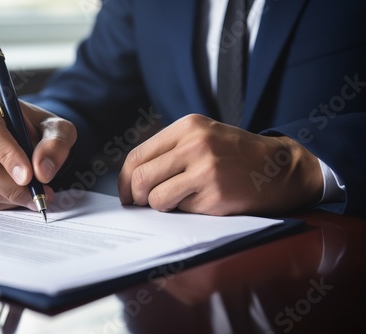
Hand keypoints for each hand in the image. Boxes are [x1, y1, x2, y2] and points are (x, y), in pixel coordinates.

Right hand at [0, 94, 76, 210]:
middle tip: (39, 193)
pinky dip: (10, 201)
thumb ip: (55, 145)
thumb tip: (42, 171)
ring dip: (14, 196)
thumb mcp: (59, 129)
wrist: (35, 137)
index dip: (7, 156)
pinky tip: (27, 195)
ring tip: (40, 194)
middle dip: (12, 184)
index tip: (28, 176)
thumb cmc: (42, 128)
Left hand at [118, 114, 322, 214]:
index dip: (124, 179)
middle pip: (141, 177)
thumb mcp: (202, 136)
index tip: (126, 193)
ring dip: (159, 205)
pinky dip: (184, 210)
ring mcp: (206, 170)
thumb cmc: (234, 154)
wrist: (277, 168)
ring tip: (176, 200)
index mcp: (188, 126)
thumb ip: (170, 151)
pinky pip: (181, 209)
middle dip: (135, 196)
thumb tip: (132, 180)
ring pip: (156, 197)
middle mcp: (195, 145)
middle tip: (141, 203)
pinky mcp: (216, 195)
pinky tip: (202, 201)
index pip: (137, 155)